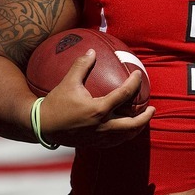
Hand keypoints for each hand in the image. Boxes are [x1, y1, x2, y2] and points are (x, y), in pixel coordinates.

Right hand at [38, 49, 154, 146]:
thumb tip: (92, 50)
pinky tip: (125, 130)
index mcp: (98, 109)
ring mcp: (99, 137)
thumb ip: (81, 65)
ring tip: (143, 121)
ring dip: (137, 128)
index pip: (124, 94)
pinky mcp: (93, 143)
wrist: (41, 126)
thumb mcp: (68, 81)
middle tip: (153, 108)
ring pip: (125, 136)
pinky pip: (114, 142)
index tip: (139, 75)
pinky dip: (123, 136)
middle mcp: (102, 125)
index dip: (134, 83)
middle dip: (145, 117)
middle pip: (132, 124)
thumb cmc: (55, 103)